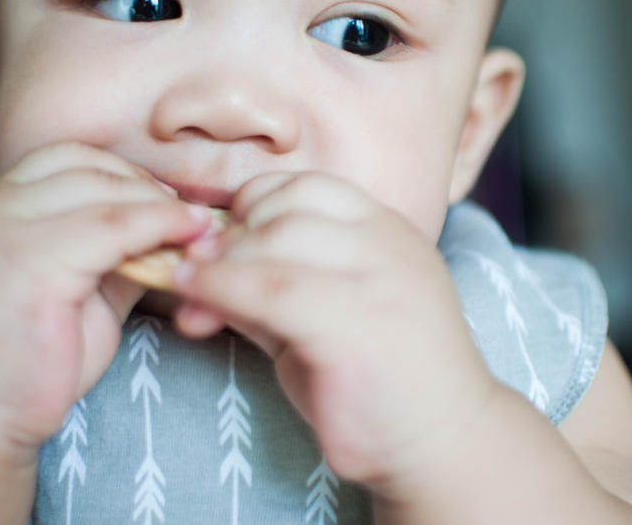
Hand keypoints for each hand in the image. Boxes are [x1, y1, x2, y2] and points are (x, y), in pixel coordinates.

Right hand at [0, 142, 211, 449]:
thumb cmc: (21, 362)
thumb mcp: (76, 290)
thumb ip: (111, 255)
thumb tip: (166, 232)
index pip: (67, 158)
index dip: (122, 171)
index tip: (162, 199)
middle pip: (88, 168)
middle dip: (147, 187)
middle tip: (190, 217)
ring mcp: (10, 232)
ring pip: (106, 194)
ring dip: (160, 208)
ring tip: (198, 229)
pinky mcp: (31, 264)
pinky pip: (112, 230)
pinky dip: (158, 229)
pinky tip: (185, 240)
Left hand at [172, 172, 497, 497]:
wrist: (443, 444)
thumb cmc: (380, 380)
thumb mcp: (324, 316)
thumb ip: (275, 285)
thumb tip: (199, 267)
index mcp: (387, 231)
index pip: (306, 187)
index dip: (252, 208)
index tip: (223, 245)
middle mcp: (388, 243)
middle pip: (284, 208)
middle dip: (227, 239)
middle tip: (191, 275)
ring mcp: (379, 279)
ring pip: (273, 241)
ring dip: (216, 267)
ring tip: (187, 296)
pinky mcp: (358, 324)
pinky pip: (270, 290)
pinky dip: (220, 293)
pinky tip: (196, 314)